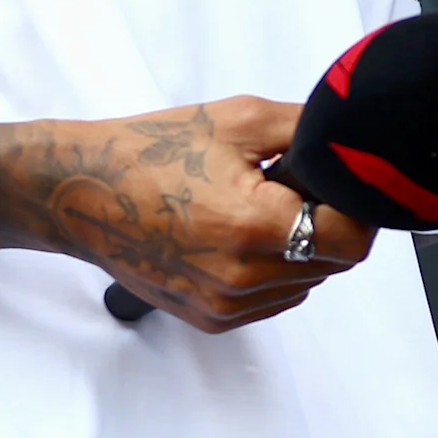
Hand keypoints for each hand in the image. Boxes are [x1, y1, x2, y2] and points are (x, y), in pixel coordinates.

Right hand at [0, 98, 373, 332]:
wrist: (82, 192)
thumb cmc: (152, 151)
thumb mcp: (241, 119)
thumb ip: (310, 133)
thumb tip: (356, 148)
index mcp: (253, 226)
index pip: (352, 240)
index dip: (355, 207)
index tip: (337, 183)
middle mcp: (241, 277)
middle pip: (332, 263)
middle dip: (327, 223)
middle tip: (290, 187)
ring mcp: (224, 305)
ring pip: (305, 283)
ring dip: (301, 248)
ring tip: (257, 208)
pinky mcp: (209, 318)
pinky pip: (272, 299)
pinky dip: (273, 270)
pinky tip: (240, 234)